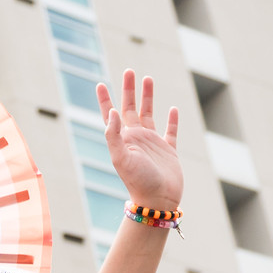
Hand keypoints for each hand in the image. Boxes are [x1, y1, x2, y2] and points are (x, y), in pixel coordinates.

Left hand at [97, 71, 181, 210]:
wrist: (158, 201)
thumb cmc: (138, 182)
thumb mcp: (121, 158)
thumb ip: (114, 135)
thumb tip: (113, 111)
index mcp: (123, 139)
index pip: (111, 115)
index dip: (105, 99)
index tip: (100, 84)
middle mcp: (136, 139)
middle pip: (130, 108)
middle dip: (129, 89)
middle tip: (129, 71)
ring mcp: (153, 144)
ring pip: (149, 114)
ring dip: (148, 97)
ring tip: (148, 78)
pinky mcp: (169, 151)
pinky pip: (171, 131)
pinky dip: (172, 120)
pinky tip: (172, 109)